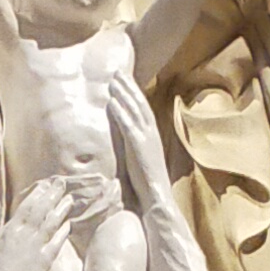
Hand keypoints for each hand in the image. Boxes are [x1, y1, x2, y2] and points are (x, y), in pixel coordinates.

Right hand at [0, 174, 76, 270]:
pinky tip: (69, 223)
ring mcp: (34, 246)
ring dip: (60, 209)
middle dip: (51, 194)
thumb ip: (4, 240)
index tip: (45, 185)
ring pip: (50, 222)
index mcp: (9, 231)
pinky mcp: (44, 260)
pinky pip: (56, 242)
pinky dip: (63, 231)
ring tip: (69, 199)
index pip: (26, 207)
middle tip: (61, 183)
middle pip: (40, 209)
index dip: (37, 194)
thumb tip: (8, 233)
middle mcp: (23, 235)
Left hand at [108, 69, 170, 209]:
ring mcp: (146, 139)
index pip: (143, 108)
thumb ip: (135, 147)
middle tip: (117, 72)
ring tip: (112, 81)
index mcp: (152, 135)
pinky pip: (128, 125)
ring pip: (134, 110)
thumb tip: (126, 141)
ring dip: (123, 94)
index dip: (134, 92)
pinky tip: (111, 102)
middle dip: (128, 86)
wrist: (158, 198)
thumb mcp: (142, 159)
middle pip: (139, 103)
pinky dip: (120, 112)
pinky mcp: (138, 147)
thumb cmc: (148, 183)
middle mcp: (151, 133)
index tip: (125, 80)